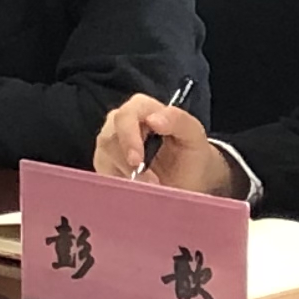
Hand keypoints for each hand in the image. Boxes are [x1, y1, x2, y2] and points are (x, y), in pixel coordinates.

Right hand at [96, 94, 228, 190]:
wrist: (191, 179)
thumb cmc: (192, 154)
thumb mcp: (194, 136)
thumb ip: (179, 120)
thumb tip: (153, 119)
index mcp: (142, 108)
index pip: (125, 116)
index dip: (128, 137)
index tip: (137, 161)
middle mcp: (120, 123)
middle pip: (109, 139)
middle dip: (127, 164)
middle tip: (150, 183)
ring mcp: (110, 144)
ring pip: (104, 159)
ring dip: (127, 177)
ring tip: (152, 188)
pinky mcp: (105, 165)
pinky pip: (104, 175)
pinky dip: (121, 185)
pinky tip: (139, 189)